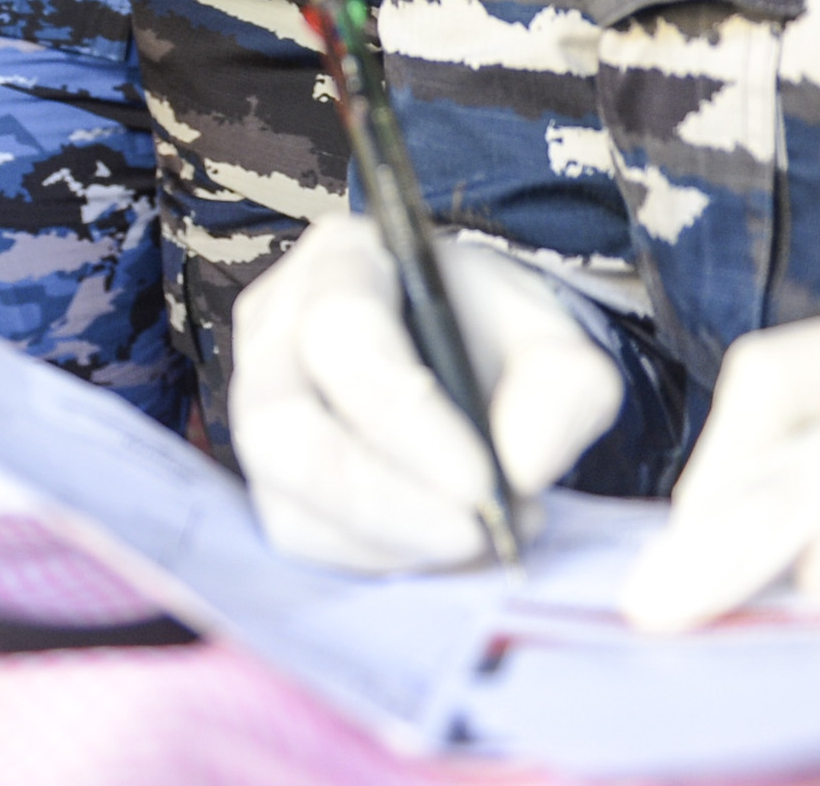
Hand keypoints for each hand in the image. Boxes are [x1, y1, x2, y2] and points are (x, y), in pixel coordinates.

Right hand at [232, 214, 626, 572]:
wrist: (472, 359)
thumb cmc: (498, 337)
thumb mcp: (555, 342)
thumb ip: (562, 390)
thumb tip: (521, 469)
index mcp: (343, 260)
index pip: (341, 331)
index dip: (404, 418)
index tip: (484, 483)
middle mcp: (276, 325)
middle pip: (281, 425)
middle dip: (380, 499)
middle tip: (474, 534)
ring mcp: (256, 402)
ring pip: (284, 493)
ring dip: (387, 539)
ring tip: (478, 539)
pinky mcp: (267, 473)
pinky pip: (299, 534)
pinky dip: (377, 558)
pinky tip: (440, 547)